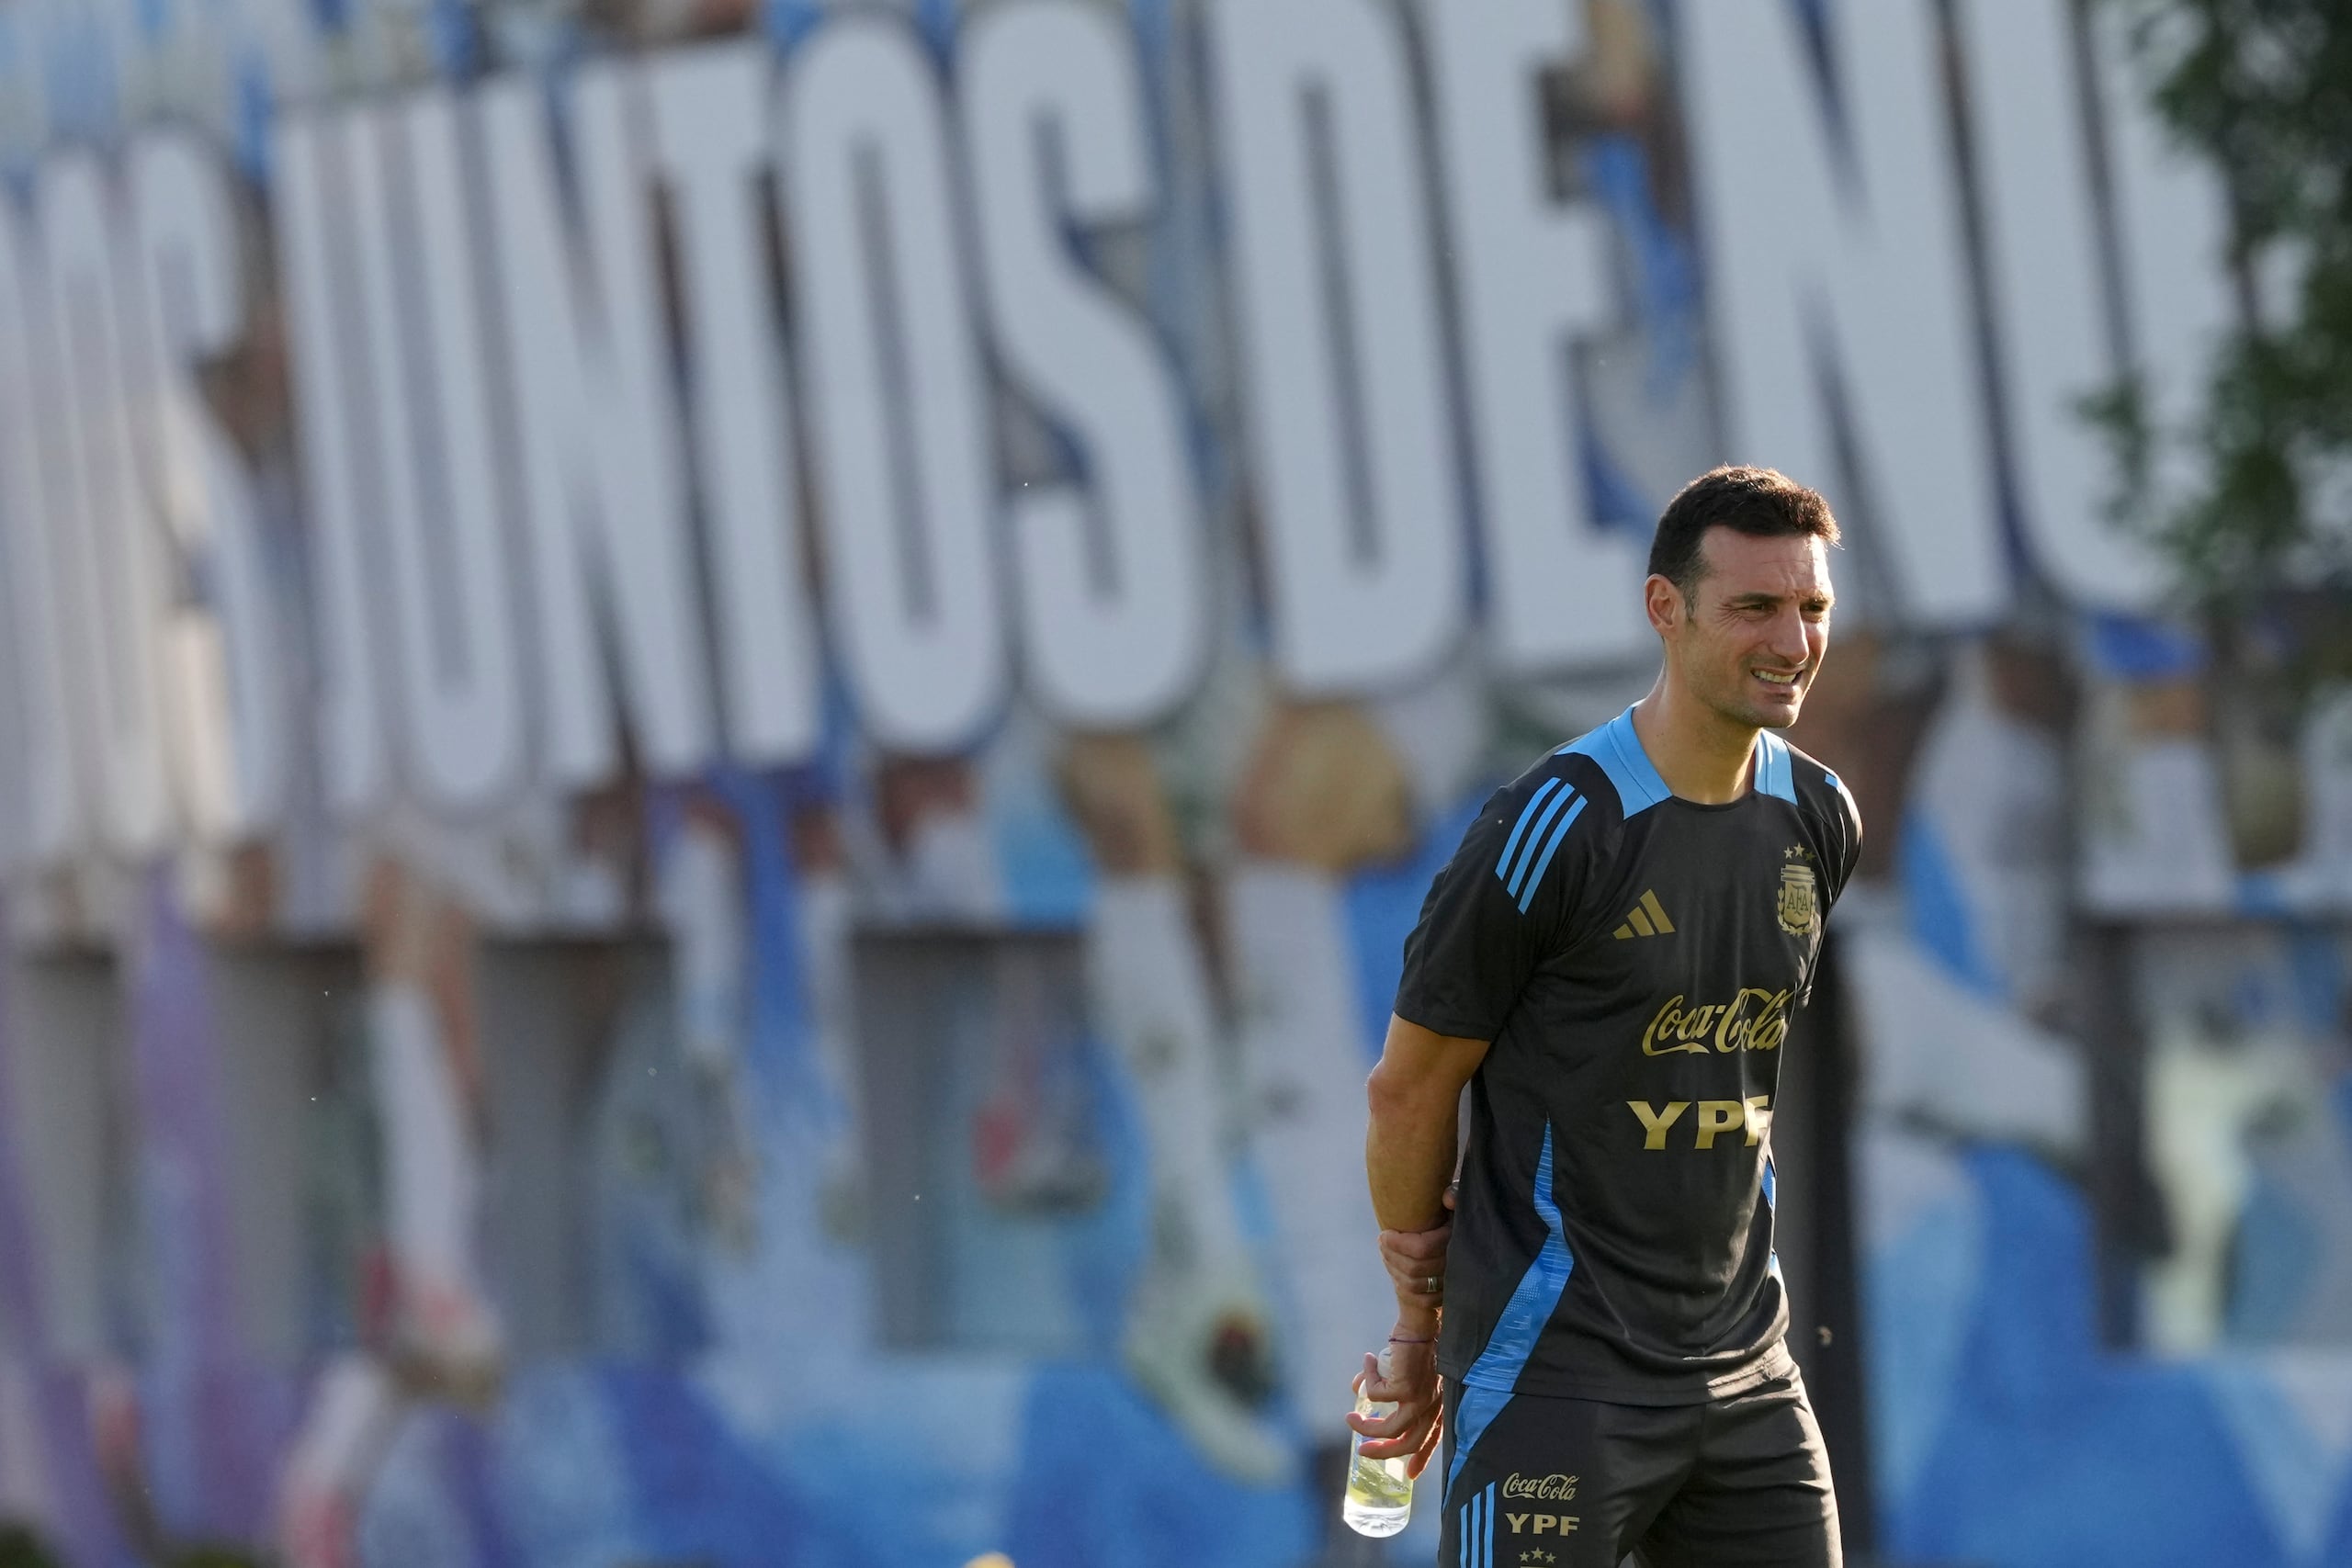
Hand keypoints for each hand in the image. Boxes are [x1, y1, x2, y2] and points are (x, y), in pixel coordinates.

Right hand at [1346, 1331, 1443, 1477]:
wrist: (1421, 1321)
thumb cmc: (1414, 1341)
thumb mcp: (1403, 1370)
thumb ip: (1384, 1384)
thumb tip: (1357, 1389)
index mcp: (1438, 1403)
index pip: (1433, 1438)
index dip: (1421, 1458)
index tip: (1409, 1475)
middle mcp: (1432, 1405)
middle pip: (1410, 1442)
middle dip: (1384, 1452)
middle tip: (1363, 1451)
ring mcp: (1420, 1398)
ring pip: (1389, 1428)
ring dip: (1366, 1428)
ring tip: (1350, 1420)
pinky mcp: (1405, 1388)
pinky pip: (1375, 1395)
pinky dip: (1367, 1380)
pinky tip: (1368, 1362)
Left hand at [1378, 1180, 1455, 1307]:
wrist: (1466, 1244)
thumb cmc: (1452, 1215)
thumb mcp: (1455, 1201)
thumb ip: (1453, 1194)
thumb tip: (1447, 1198)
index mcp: (1455, 1239)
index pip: (1421, 1248)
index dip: (1398, 1243)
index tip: (1384, 1234)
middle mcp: (1456, 1263)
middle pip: (1414, 1268)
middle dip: (1391, 1255)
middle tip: (1382, 1242)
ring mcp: (1452, 1282)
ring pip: (1413, 1285)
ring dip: (1394, 1269)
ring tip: (1386, 1254)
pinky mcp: (1446, 1296)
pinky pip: (1421, 1300)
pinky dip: (1404, 1287)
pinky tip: (1397, 1271)